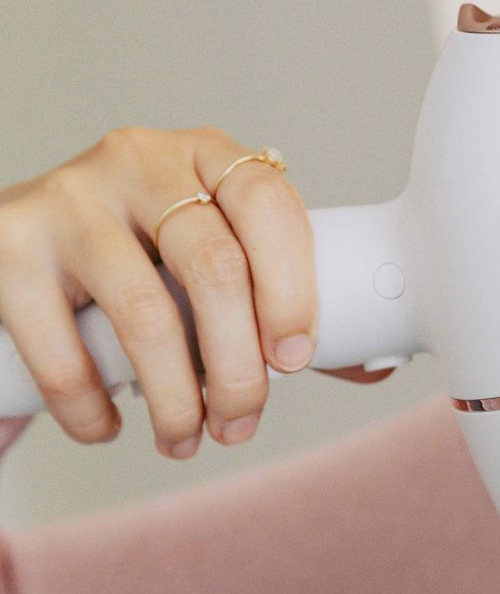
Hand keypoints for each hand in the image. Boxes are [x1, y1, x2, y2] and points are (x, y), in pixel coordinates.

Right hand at [0, 125, 317, 456]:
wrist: (15, 252)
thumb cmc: (137, 260)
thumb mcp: (206, 260)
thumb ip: (276, 304)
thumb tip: (369, 364)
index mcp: (203, 154)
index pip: (268, 201)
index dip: (293, 287)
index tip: (297, 359)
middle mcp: (135, 162)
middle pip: (214, 266)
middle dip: (240, 367)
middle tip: (241, 420)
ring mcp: (66, 202)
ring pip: (145, 316)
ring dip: (177, 402)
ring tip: (184, 438)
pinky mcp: (6, 253)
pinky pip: (66, 355)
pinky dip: (94, 411)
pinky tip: (107, 425)